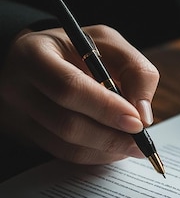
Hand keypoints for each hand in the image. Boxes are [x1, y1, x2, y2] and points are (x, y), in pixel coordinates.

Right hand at [0, 25, 159, 164]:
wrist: (41, 57)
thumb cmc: (77, 48)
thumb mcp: (108, 42)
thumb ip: (134, 69)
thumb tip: (143, 115)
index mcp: (34, 54)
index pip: (69, 88)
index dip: (106, 108)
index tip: (137, 121)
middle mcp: (18, 87)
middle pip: (66, 124)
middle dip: (111, 136)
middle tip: (140, 142)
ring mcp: (18, 116)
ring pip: (66, 146)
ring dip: (106, 150)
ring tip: (132, 145)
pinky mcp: (25, 136)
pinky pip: (64, 155)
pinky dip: (95, 155)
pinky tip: (114, 147)